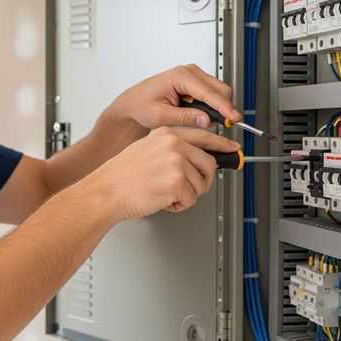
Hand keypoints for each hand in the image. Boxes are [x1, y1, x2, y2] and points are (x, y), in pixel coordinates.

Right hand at [84, 127, 240, 219]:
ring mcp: (176, 161)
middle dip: (202, 181)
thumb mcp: (147, 150)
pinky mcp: (177, 181)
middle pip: (209, 163)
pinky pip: (191, 199)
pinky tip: (161, 199)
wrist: (106, 192)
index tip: (233, 149)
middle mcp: (173, 144)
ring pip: (201, 184)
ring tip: (163, 193)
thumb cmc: (122, 177)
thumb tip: (196, 158)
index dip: (222, 144)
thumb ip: (172, 149)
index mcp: (166, 134)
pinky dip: (178, 205)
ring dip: (186, 195)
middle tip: (185, 189)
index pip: (203, 135)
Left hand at [112, 64, 241, 129]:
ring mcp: (194, 75)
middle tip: (225, 126)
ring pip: (219, 91)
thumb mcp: (160, 115)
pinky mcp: (197, 82)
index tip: (235, 118)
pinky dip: (213, 106)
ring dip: (219, 107)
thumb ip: (184, 117)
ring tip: (205, 122)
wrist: (135, 102)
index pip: (209, 92)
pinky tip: (202, 116)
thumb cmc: (142, 105)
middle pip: (220, 89)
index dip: (224, 107)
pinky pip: (213, 93)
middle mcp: (189, 72)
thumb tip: (206, 120)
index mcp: (180, 76)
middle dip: (225, 108)